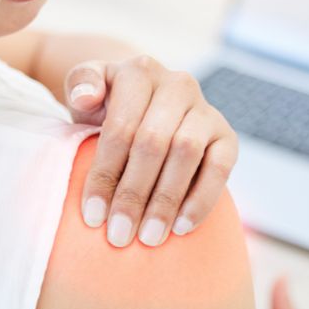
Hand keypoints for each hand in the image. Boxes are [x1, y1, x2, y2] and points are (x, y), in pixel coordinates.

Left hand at [63, 54, 238, 247]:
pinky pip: (220, 168)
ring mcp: (205, 109)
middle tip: (119, 235)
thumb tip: (87, 98)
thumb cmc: (106, 107)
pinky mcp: (227, 135)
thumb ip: (81, 84)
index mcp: (139, 71)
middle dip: (133, 194)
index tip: (92, 216)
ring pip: (186, 154)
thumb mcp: (86, 90)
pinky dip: (202, 199)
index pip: (120, 128)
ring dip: (165, 200)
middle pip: (153, 143)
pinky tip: (181, 227)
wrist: (144, 106)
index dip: (105, 174)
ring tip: (148, 237)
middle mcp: (177, 84)